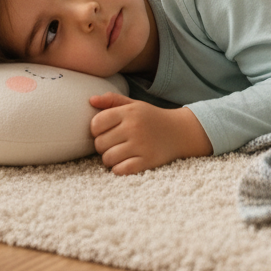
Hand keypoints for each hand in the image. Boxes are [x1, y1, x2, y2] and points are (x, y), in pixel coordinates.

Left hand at [88, 93, 211, 173]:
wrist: (179, 132)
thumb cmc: (151, 118)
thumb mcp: (134, 105)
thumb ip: (112, 100)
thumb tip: (90, 100)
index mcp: (129, 112)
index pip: (96, 123)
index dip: (96, 129)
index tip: (105, 131)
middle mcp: (134, 128)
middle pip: (100, 143)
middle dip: (103, 145)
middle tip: (114, 143)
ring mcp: (141, 146)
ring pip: (107, 159)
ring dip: (110, 159)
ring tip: (119, 153)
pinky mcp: (147, 162)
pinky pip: (120, 170)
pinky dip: (119, 169)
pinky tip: (126, 162)